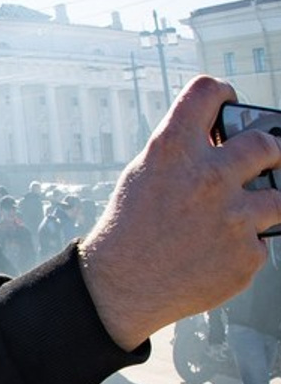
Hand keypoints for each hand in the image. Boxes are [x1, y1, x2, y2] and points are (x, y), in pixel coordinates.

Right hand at [80, 75, 280, 349]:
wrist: (118, 290)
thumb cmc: (129, 231)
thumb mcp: (142, 178)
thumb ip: (183, 153)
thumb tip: (227, 140)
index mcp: (173, 151)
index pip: (207, 93)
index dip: (221, 95)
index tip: (227, 105)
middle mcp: (208, 178)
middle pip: (265, 143)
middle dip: (267, 151)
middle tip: (260, 161)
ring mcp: (234, 218)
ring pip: (278, 198)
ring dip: (260, 206)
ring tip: (232, 219)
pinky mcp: (247, 255)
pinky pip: (261, 242)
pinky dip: (242, 247)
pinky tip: (212, 255)